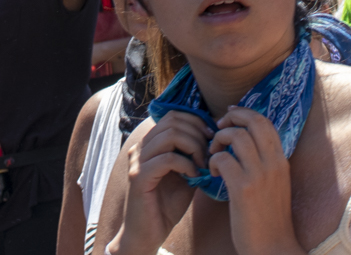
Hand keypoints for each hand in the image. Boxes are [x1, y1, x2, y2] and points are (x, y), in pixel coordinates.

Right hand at [110, 111, 208, 254]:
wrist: (147, 234)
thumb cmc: (166, 206)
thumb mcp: (185, 175)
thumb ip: (193, 156)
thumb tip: (213, 138)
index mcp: (150, 143)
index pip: (173, 115)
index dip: (196, 122)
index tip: (211, 138)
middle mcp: (140, 147)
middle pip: (173, 121)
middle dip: (198, 134)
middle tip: (210, 152)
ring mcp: (137, 160)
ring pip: (171, 135)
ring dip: (194, 147)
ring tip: (203, 164)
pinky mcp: (139, 177)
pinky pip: (168, 159)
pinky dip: (186, 164)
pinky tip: (193, 175)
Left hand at [207, 106, 295, 254]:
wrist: (273, 248)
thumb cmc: (269, 219)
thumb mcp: (275, 185)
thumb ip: (264, 163)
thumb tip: (246, 143)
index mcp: (281, 161)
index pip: (266, 122)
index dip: (246, 113)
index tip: (230, 114)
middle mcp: (274, 164)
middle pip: (254, 121)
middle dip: (233, 117)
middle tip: (218, 126)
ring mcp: (260, 176)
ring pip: (237, 136)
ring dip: (219, 139)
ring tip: (213, 153)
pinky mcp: (244, 189)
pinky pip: (223, 160)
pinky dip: (213, 161)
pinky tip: (213, 173)